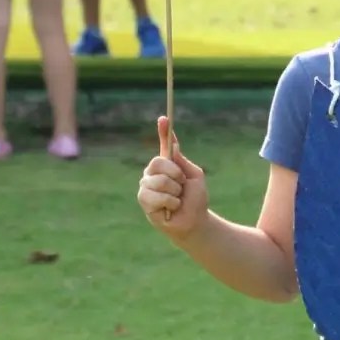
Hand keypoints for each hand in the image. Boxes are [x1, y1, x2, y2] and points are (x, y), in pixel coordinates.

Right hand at [136, 116, 209, 238]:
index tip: (164, 118)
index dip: (163, 131)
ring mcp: (146, 185)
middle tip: (182, 185)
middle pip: (158, 162)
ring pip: (158, 180)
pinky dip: (170, 202)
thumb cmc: (195, 199)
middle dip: (176, 174)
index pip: (164, 145)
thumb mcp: (194, 176)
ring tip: (177, 199)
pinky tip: (171, 208)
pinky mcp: (144, 200)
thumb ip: (182, 162)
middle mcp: (153, 172)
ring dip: (174, 191)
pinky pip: (156, 195)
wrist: (195, 221)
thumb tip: (172, 146)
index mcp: (167, 165)